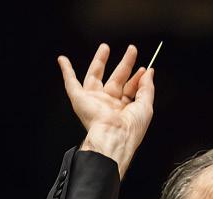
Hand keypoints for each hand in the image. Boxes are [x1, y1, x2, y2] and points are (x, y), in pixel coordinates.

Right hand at [58, 43, 155, 177]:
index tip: (144, 68)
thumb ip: (147, 87)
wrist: (114, 136)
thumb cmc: (130, 128)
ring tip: (105, 47)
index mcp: (124, 109)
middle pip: (116, 79)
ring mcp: (94, 101)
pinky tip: (63, 60)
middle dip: (124, 64)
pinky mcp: (80, 100)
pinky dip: (66, 71)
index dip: (137, 78)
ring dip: (99, 61)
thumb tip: (149, 73)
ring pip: (95, 76)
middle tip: (132, 50)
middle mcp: (109, 104)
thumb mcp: (146, 106)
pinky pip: (71, 83)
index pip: (131, 89)